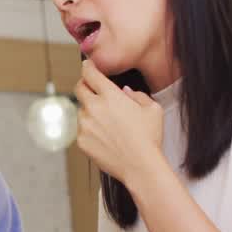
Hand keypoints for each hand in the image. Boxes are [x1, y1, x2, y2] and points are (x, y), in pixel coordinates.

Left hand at [73, 61, 165, 189]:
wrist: (140, 166)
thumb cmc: (149, 138)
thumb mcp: (153, 109)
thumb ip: (137, 95)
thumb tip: (124, 91)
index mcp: (111, 96)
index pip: (90, 74)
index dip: (88, 67)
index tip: (87, 66)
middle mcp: (94, 108)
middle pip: (79, 88)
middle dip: (84, 85)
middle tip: (91, 89)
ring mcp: (85, 125)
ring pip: (81, 111)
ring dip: (90, 111)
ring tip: (107, 123)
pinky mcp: (81, 141)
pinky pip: (82, 129)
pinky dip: (90, 129)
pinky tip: (105, 137)